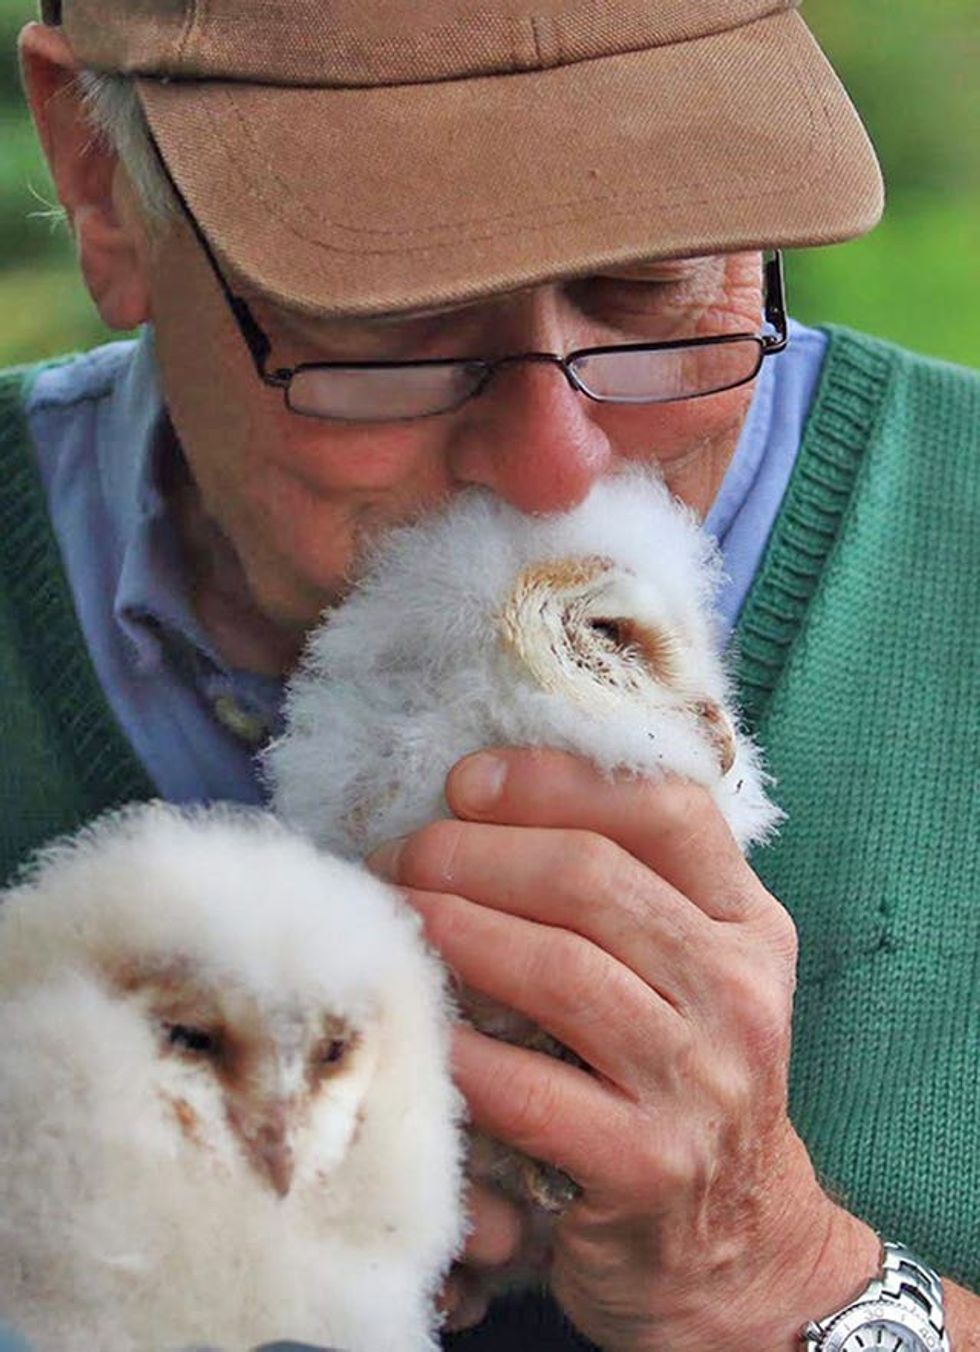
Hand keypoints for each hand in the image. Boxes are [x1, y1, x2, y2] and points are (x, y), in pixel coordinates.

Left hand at [370, 748, 879, 1351]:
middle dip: (474, 853)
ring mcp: (702, 1082)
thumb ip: (626, 893)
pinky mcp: (649, 1165)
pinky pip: (527, 1088)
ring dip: (453, 930)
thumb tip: (480, 804)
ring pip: (558, 969)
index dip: (556, 781)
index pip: (667, 810)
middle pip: (593, 877)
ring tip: (393, 918)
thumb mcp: (688, 975)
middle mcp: (740, 993)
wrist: (738, 1247)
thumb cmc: (679, 1083)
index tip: (466, 782)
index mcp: (750, 927)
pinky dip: (457, 1048)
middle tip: (400, 858)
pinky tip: (415, 1025)